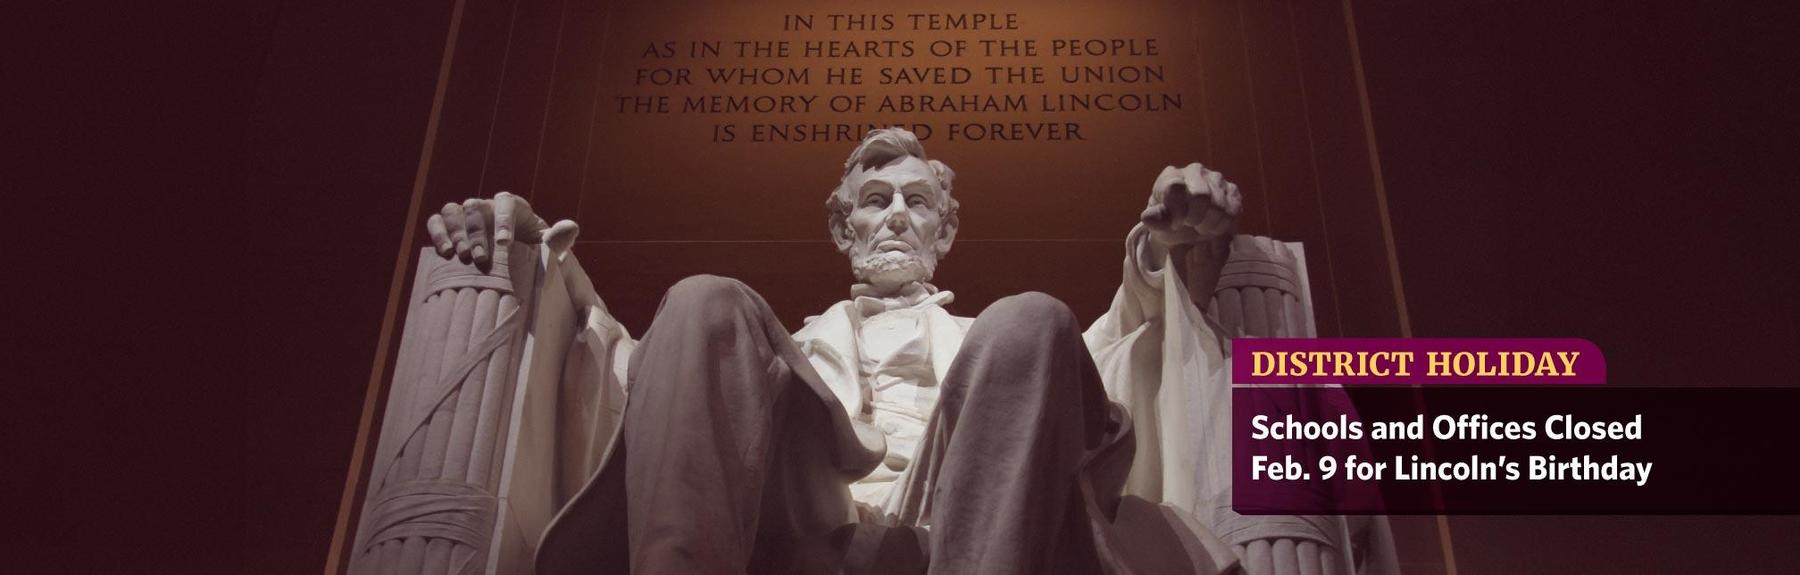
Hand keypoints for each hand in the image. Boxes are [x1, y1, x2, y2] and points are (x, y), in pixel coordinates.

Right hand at [426, 192, 568, 268]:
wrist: (515, 265)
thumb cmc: (533, 255)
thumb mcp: (548, 250)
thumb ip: (557, 241)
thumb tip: (571, 227)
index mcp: (513, 206)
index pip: (506, 203)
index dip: (503, 220)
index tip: (504, 244)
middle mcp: (486, 205)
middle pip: (475, 207)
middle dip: (476, 233)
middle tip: (480, 259)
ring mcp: (466, 215)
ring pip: (452, 210)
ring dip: (454, 232)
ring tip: (458, 256)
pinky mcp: (449, 227)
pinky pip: (436, 221)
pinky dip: (437, 233)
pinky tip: (444, 252)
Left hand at [1140, 163, 1242, 246]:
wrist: (1189, 228)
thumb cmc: (1170, 224)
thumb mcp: (1158, 226)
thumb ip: (1154, 221)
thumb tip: (1148, 217)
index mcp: (1171, 175)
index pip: (1175, 188)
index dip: (1177, 211)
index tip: (1175, 224)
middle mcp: (1194, 170)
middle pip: (1201, 195)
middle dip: (1195, 218)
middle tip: (1190, 226)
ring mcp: (1215, 178)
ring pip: (1218, 204)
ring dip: (1209, 224)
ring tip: (1200, 228)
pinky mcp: (1231, 189)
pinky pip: (1232, 209)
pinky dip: (1222, 225)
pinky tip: (1213, 227)